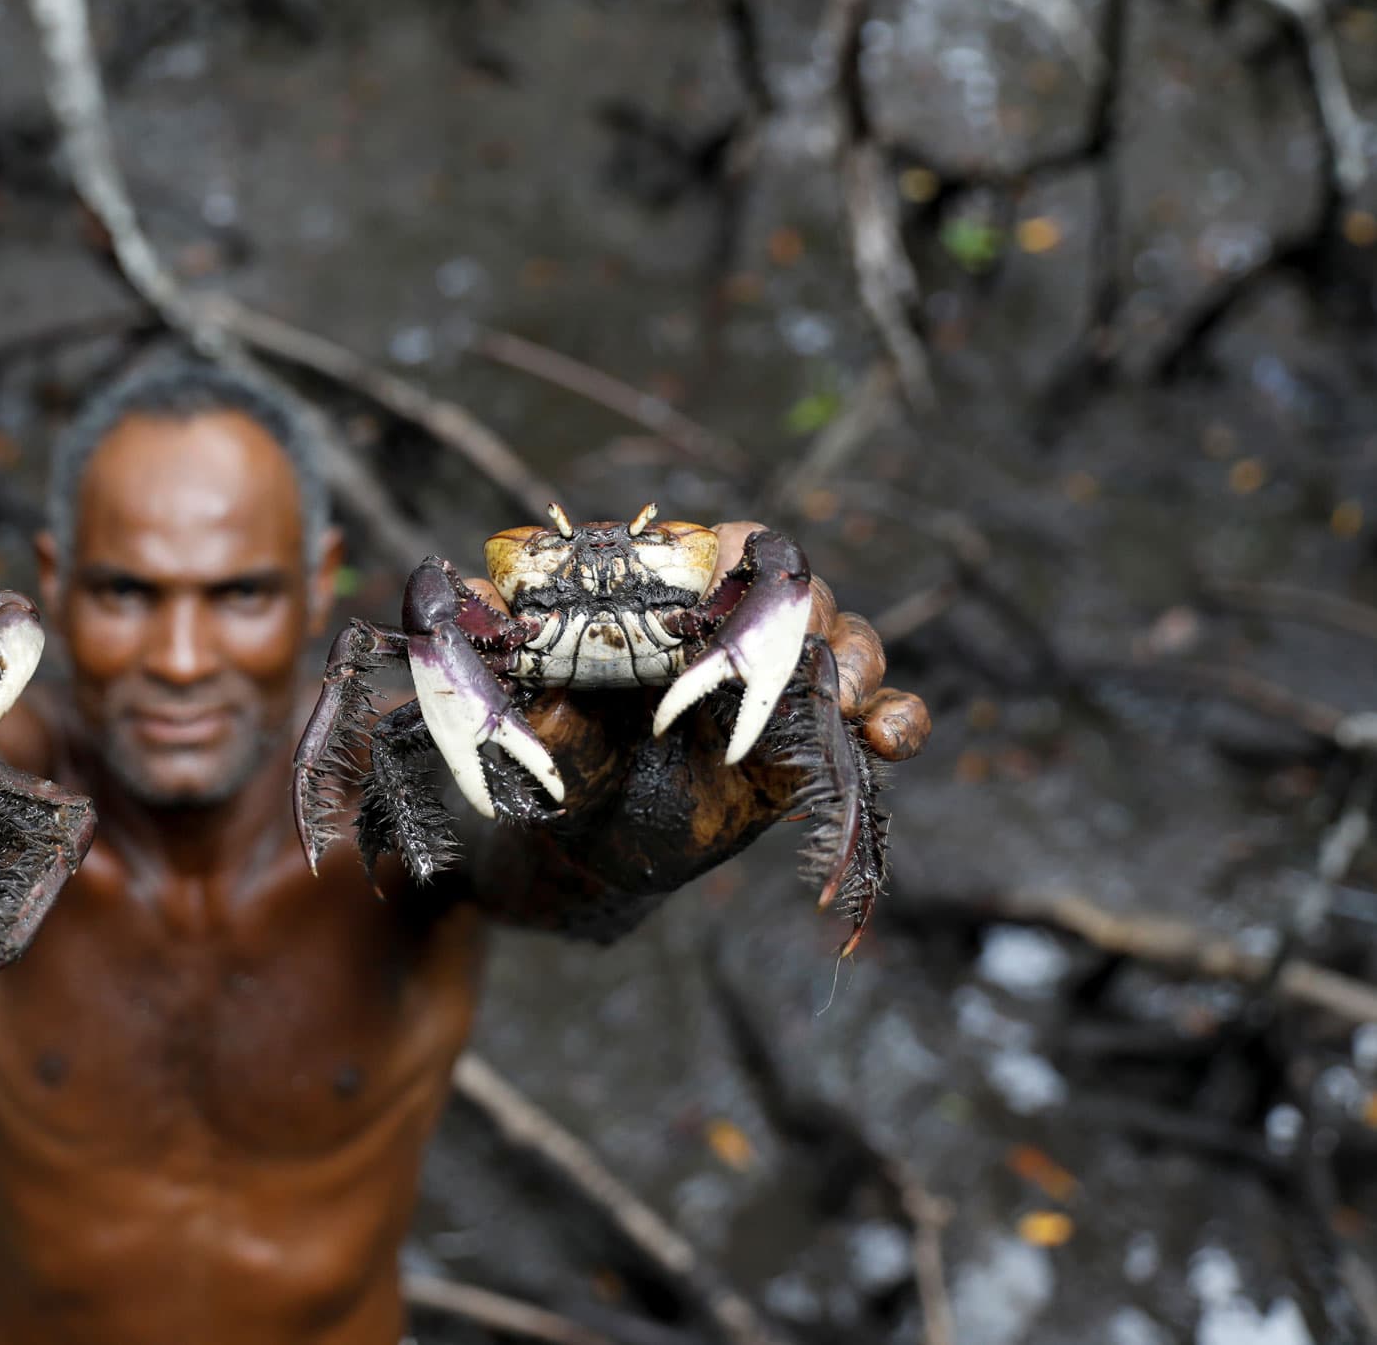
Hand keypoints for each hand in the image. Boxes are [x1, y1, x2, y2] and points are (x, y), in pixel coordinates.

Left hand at [462, 523, 928, 917]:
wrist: (596, 843)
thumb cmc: (563, 761)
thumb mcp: (537, 725)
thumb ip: (525, 683)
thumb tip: (491, 629)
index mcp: (674, 603)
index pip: (724, 545)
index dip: (743, 549)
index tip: (746, 568)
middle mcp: (735, 631)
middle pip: (800, 588)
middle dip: (810, 607)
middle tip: (805, 645)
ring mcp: (782, 683)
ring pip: (849, 640)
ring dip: (859, 659)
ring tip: (845, 700)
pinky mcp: (813, 739)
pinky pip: (880, 714)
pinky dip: (899, 718)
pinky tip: (888, 741)